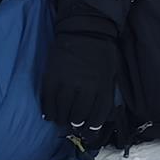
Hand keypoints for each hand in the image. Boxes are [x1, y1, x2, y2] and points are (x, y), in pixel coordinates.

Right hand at [37, 21, 119, 137]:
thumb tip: (102, 116)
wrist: (84, 28)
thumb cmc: (102, 51)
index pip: (97, 116)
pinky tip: (49, 114)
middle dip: (76, 122)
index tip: (88, 131)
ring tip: (61, 120)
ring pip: (62, 111)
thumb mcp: (112, 71)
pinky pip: (47, 100)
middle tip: (73, 123)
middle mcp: (85, 86)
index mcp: (102, 85)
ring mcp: (66, 81)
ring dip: (61, 119)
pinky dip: (48, 111)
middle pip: (78, 116)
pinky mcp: (51, 76)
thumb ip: (107, 92)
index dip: (92, 127)